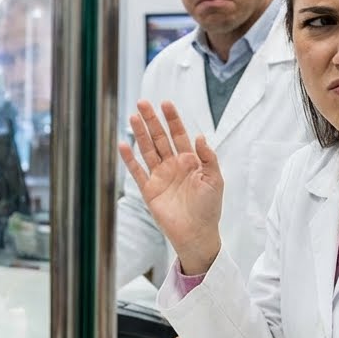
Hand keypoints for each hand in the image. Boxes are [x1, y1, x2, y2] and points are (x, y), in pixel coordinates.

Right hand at [118, 100, 223, 274]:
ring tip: (133, 117)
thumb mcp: (215, 180)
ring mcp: (160, 176)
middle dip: (152, 121)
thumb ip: (208, 157)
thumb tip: (200, 136)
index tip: (166, 104)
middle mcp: (173, 165)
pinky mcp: (149, 190)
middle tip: (143, 103)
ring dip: (140, 134)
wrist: (197, 234)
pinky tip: (123, 145)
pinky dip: (129, 159)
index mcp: (190, 161)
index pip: (179, 134)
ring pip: (148, 150)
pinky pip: (137, 171)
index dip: (172, 119)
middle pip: (160, 138)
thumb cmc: (209, 208)